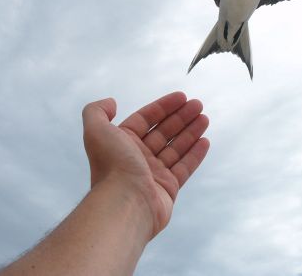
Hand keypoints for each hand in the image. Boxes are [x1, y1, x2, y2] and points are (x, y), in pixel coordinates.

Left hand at [82, 91, 209, 238]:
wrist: (125, 205)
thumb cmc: (112, 167)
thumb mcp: (96, 131)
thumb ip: (97, 111)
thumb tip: (111, 102)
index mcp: (122, 143)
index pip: (145, 119)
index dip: (163, 106)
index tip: (182, 96)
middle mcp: (137, 157)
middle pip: (163, 132)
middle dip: (181, 117)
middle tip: (198, 105)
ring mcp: (153, 174)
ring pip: (176, 148)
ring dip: (191, 131)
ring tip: (204, 118)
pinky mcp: (168, 189)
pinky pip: (184, 167)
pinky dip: (195, 154)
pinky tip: (205, 141)